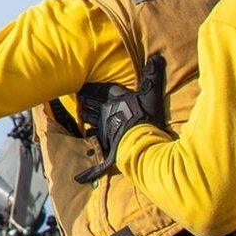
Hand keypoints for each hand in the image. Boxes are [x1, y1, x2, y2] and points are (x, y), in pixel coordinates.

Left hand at [74, 54, 169, 182]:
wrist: (144, 143)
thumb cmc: (146, 117)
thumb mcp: (151, 95)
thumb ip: (152, 76)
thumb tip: (157, 56)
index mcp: (112, 101)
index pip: (93, 91)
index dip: (85, 89)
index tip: (79, 87)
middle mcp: (104, 116)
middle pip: (87, 108)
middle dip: (83, 104)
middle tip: (79, 101)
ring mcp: (103, 133)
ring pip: (88, 126)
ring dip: (85, 123)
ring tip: (83, 121)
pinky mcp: (107, 149)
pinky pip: (96, 162)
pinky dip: (88, 171)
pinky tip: (79, 179)